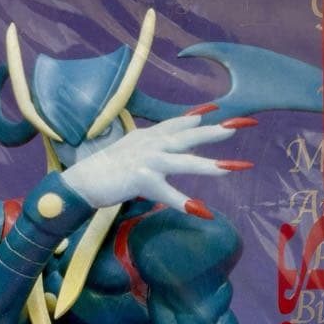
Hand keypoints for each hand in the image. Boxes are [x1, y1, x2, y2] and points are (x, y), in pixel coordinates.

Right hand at [62, 110, 255, 217]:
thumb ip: (156, 137)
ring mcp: (147, 162)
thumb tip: (179, 129)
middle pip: (188, 136)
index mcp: (149, 136)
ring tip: (233, 168)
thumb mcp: (133, 145)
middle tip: (240, 126)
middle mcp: (151, 145)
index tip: (223, 112)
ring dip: (209, 165)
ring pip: (184, 162)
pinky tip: (202, 210)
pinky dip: (185, 203)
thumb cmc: (108, 167)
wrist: (83, 181)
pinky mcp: (141, 182)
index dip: (201, 117)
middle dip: (215, 132)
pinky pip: (168, 194)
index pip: (179, 123)